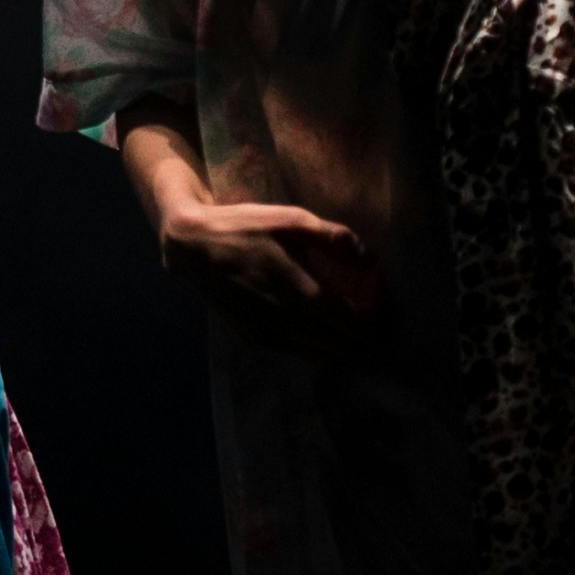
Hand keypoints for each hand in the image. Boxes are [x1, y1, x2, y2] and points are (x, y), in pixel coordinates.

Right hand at [156, 193, 382, 347]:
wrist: (194, 247)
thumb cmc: (244, 227)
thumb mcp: (291, 219)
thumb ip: (333, 237)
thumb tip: (369, 257)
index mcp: (302, 291)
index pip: (353, 322)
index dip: (373, 321)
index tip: (381, 308)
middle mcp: (288, 320)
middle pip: (341, 345)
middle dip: (362, 337)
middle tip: (373, 323)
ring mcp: (269, 333)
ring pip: (321, 355)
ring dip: (341, 347)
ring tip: (352, 331)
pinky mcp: (254, 339)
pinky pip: (298, 353)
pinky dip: (316, 348)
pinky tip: (321, 333)